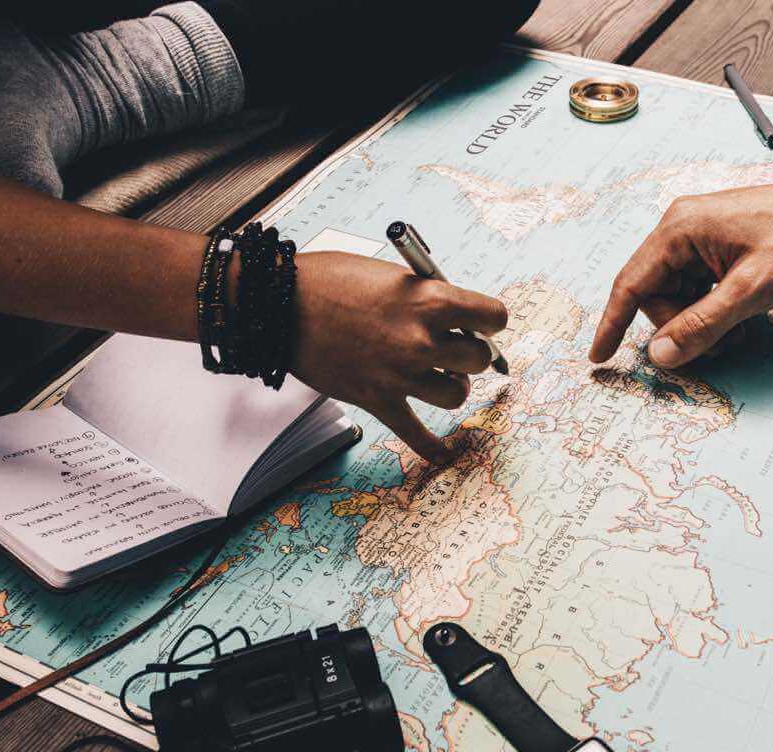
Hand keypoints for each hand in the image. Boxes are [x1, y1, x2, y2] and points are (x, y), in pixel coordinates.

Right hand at [290, 252, 506, 463]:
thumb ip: (427, 297)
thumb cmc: (331, 280)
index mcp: (430, 300)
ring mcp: (399, 374)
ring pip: (456, 395)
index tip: (483, 323)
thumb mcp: (392, 275)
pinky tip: (444, 454)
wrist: (278, 305)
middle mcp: (421, 340)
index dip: (490, 319)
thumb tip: (456, 320)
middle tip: (458, 348)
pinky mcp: (377, 400)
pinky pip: (415, 433)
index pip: (493, 317)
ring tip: (441, 376)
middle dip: (472, 353)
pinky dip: (431, 447)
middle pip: (479, 360)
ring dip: (452, 385)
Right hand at [589, 168, 772, 367]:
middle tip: (719, 342)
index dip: (611, 325)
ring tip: (737, 330)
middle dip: (680, 327)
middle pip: (655, 297)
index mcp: (678, 231)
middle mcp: (680, 229)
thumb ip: (701, 325)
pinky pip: (696, 288)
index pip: (630, 286)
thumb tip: (660, 354)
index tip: (599, 358)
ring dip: (700, 322)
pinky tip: (738, 316)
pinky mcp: (715, 246)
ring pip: (677, 297)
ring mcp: (698, 237)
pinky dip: (711, 309)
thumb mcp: (750, 291)